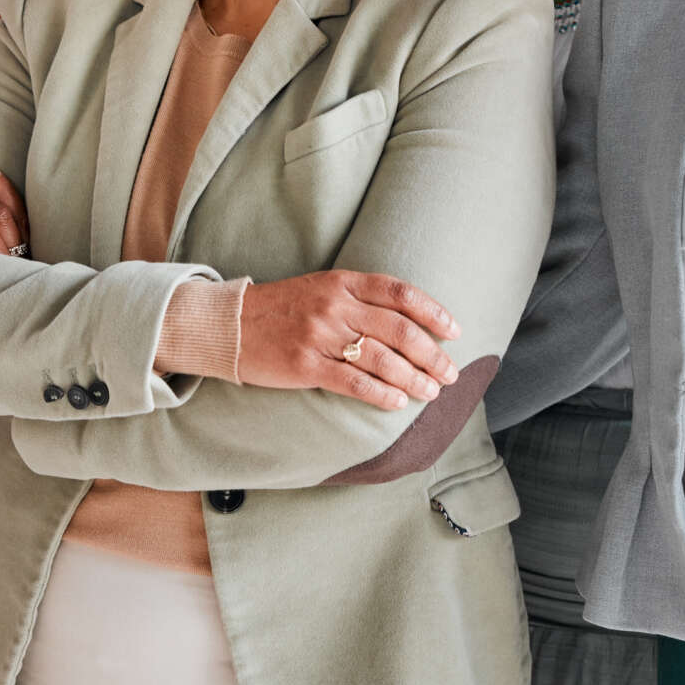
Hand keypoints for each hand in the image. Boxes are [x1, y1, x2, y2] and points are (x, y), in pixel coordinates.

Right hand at [234, 271, 461, 410]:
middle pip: (399, 330)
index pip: (400, 293)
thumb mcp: (321, 288)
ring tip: (430, 391)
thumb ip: (359, 299)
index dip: (433, 312)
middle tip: (450, 372)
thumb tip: (408, 323)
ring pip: (381, 359)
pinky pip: (353, 382)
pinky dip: (380, 393)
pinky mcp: (305, 364)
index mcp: (342, 282)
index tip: (455, 330)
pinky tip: (397, 402)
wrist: (230, 324)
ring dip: (413, 378)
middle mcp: (335, 305)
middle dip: (432, 354)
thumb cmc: (281, 308)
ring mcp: (320, 335)